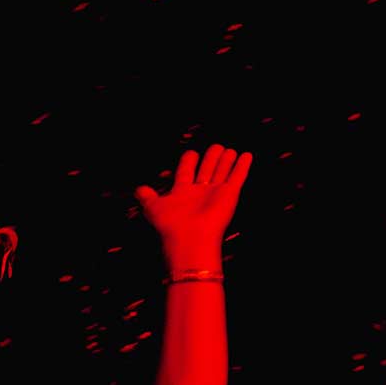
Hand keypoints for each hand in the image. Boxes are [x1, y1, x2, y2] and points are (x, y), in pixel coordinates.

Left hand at [134, 145, 250, 266]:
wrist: (190, 238)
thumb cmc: (170, 224)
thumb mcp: (153, 207)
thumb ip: (147, 197)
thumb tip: (139, 189)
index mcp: (182, 192)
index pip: (186, 171)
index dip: (188, 161)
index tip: (191, 153)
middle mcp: (199, 192)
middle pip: (206, 169)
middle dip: (211, 158)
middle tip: (216, 146)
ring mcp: (215, 193)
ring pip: (222, 171)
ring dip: (226, 160)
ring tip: (229, 149)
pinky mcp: (229, 195)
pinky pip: (237, 177)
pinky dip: (242, 166)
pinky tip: (247, 155)